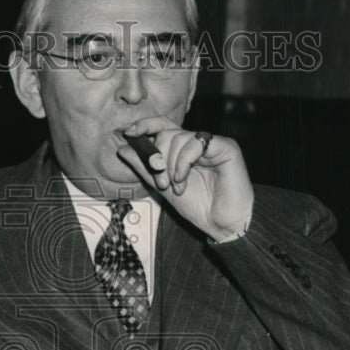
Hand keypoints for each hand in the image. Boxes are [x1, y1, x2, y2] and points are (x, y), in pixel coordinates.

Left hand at [119, 117, 254, 240]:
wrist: (221, 224)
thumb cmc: (198, 206)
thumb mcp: (162, 187)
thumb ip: (144, 167)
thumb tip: (123, 148)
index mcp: (183, 150)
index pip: (163, 126)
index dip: (145, 125)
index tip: (129, 133)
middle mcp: (197, 143)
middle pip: (167, 133)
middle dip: (157, 157)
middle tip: (161, 181)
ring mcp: (212, 144)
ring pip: (179, 138)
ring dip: (171, 165)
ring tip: (176, 186)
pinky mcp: (226, 147)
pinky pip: (196, 143)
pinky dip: (184, 162)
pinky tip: (183, 180)